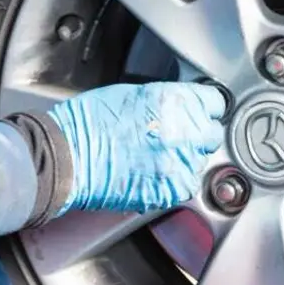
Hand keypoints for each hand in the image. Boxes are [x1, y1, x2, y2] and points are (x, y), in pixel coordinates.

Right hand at [48, 82, 225, 214]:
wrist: (68, 156)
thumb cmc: (90, 122)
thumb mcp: (135, 94)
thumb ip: (169, 101)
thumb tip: (184, 107)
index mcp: (177, 103)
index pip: (215, 103)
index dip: (205, 108)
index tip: (200, 113)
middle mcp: (185, 133)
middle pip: (211, 134)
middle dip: (196, 135)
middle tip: (174, 137)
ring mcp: (179, 165)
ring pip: (198, 162)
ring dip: (183, 159)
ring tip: (154, 156)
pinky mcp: (170, 190)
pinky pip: (184, 185)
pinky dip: (172, 181)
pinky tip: (150, 173)